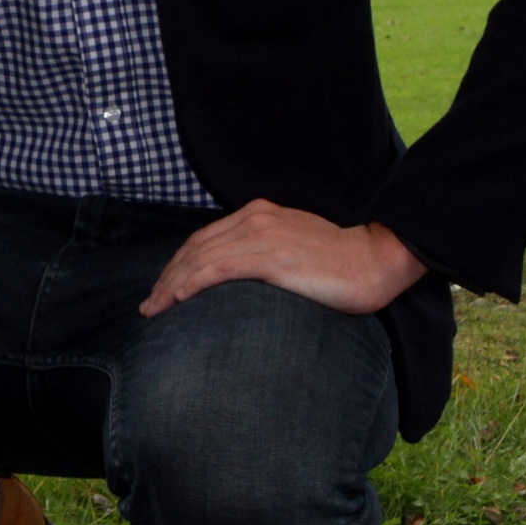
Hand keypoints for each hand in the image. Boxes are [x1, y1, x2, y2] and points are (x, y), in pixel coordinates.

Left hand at [140, 200, 425, 317]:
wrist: (375, 258)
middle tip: (151, 306)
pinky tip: (178, 299)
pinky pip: (219, 269)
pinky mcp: (271, 258)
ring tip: (156, 310)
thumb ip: (266, 253)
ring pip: (201, 259)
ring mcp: (262, 236)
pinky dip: (193, 283)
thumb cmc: (341, 262)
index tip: (164, 288)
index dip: (179, 264)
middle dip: (167, 277)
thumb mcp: (295, 247)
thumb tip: (243, 279)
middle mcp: (255, 219)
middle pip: (195, 248)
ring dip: (172, 285)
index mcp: (259, 214)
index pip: (205, 239)